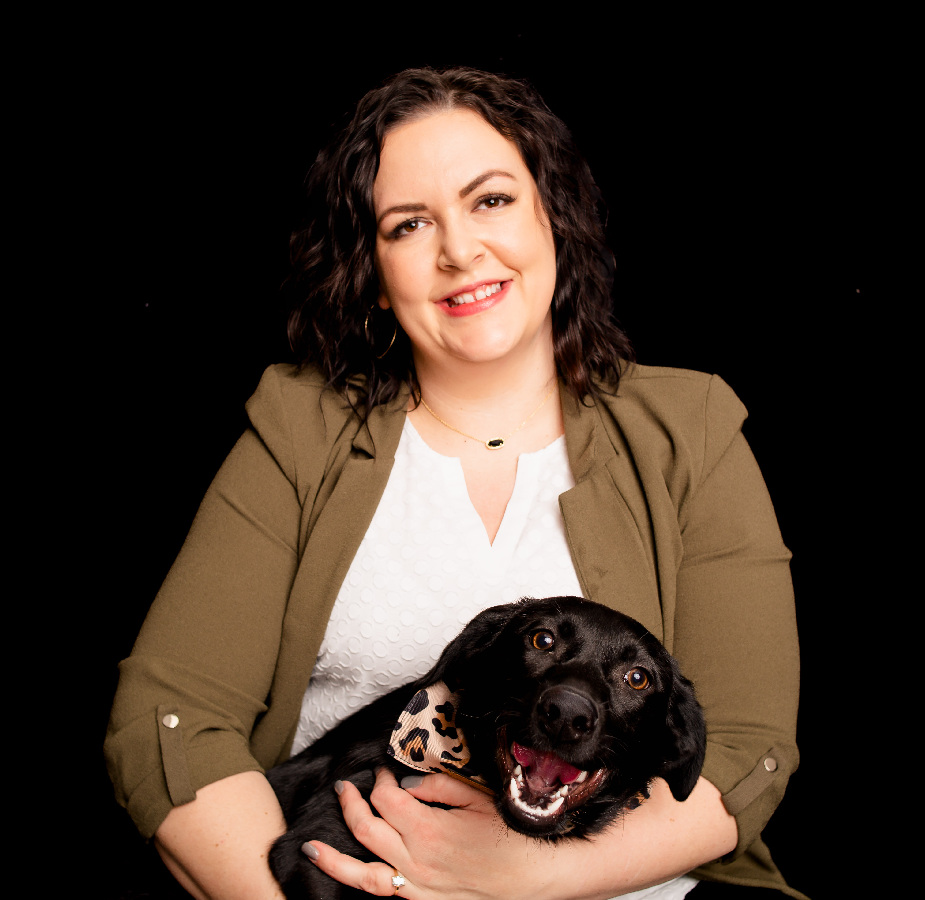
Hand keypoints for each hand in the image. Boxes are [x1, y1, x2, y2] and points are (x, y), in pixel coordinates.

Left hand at [303, 768, 557, 898]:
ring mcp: (416, 886)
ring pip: (362, 874)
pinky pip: (381, 893)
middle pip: (367, 828)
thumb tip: (408, 780)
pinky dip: (360, 882)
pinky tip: (349, 873)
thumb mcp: (476, 798)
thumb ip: (438, 786)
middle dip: (351, 804)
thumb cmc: (507, 835)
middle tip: (346, 788)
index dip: (380, 779)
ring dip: (334, 860)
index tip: (384, 769)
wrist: (531, 879)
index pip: (386, 797)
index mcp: (428, 828)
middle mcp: (415, 860)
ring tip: (311, 849)